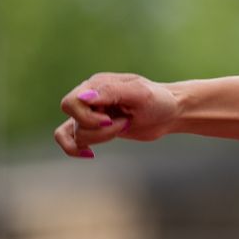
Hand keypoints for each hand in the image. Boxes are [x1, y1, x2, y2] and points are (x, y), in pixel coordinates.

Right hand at [55, 74, 178, 158]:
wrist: (170, 113)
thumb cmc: (158, 100)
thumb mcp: (140, 94)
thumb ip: (112, 92)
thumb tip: (83, 97)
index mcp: (97, 84)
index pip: (71, 102)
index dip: (88, 116)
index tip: (111, 119)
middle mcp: (89, 97)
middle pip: (72, 118)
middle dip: (96, 128)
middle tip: (123, 123)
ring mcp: (90, 113)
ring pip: (76, 133)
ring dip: (102, 137)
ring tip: (125, 126)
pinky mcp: (94, 128)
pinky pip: (68, 139)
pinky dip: (74, 148)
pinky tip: (90, 154)